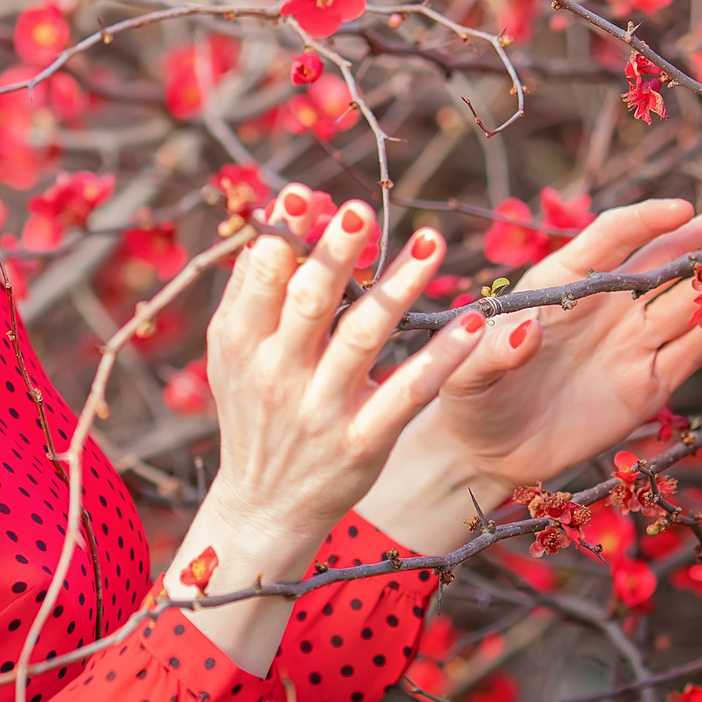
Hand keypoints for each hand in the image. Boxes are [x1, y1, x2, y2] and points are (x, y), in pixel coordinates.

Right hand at [160, 186, 487, 674]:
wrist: (264, 508)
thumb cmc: (254, 416)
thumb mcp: (231, 358)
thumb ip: (247, 294)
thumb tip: (270, 223)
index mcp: (240, 345)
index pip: (262, 279)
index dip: (283, 235)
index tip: (303, 192)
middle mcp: (278, 375)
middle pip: (311, 303)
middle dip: (336, 253)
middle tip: (362, 209)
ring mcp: (322, 410)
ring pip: (364, 338)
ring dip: (399, 286)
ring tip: (431, 241)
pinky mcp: (363, 442)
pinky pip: (407, 393)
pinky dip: (439, 358)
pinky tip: (470, 323)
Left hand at [354, 194, 701, 555]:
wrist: (487, 451)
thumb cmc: (470, 397)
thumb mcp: (465, 374)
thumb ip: (490, 352)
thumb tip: (524, 330)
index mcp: (560, 282)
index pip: (610, 238)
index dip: (646, 219)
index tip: (681, 208)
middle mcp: (604, 305)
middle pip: (664, 259)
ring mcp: (629, 343)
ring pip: (685, 301)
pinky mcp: (647, 386)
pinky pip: (687, 352)